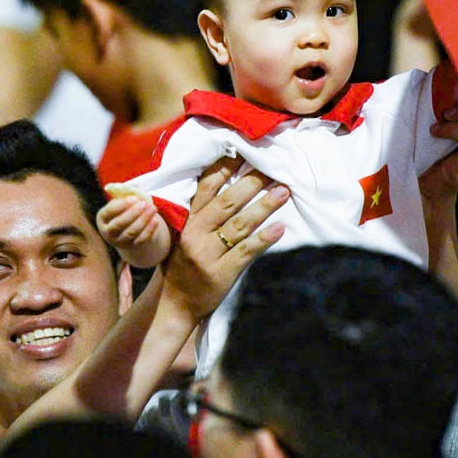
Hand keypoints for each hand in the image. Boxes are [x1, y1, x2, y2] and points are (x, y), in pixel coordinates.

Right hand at [98, 186, 170, 268]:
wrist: (130, 225)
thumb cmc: (125, 208)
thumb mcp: (122, 199)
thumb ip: (124, 191)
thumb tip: (123, 187)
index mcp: (102, 218)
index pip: (108, 212)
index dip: (121, 205)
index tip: (134, 198)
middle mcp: (108, 232)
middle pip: (119, 224)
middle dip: (133, 213)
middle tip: (144, 204)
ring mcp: (120, 241)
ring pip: (131, 232)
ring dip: (143, 220)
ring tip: (153, 208)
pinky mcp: (133, 246)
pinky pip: (141, 239)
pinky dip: (149, 230)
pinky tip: (155, 220)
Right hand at [160, 157, 286, 319]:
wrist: (174, 304)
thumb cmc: (180, 266)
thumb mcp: (181, 235)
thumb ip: (197, 213)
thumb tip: (225, 184)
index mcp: (186, 221)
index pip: (206, 188)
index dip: (225, 168)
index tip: (244, 153)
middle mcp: (196, 234)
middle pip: (228, 202)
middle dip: (252, 182)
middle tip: (272, 167)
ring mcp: (209, 254)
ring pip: (241, 225)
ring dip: (264, 206)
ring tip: (284, 191)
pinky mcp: (222, 273)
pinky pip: (247, 251)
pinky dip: (265, 238)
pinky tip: (281, 227)